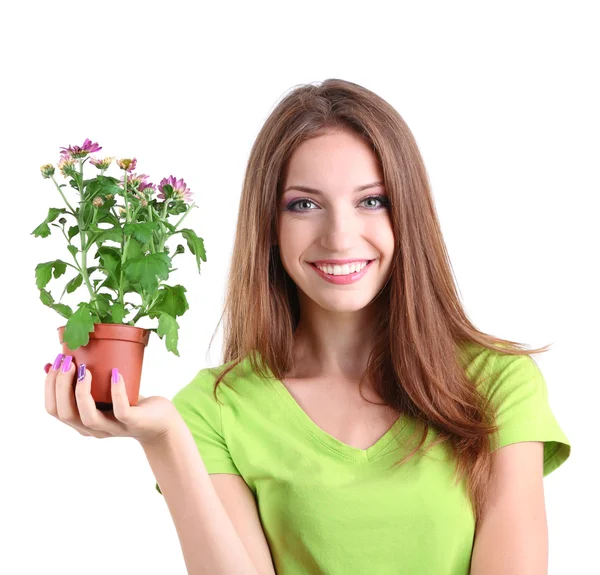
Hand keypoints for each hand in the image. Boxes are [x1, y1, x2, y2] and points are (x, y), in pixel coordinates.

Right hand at [44, 355, 179, 445]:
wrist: (161, 421)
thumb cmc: (130, 402)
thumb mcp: (103, 391)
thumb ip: (83, 381)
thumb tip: (53, 362)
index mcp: (81, 421)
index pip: (53, 410)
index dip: (49, 386)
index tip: (55, 362)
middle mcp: (93, 429)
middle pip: (66, 413)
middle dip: (61, 386)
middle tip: (67, 361)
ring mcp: (113, 428)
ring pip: (88, 417)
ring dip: (82, 392)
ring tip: (85, 369)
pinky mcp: (133, 423)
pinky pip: (121, 411)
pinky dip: (116, 392)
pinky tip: (116, 374)